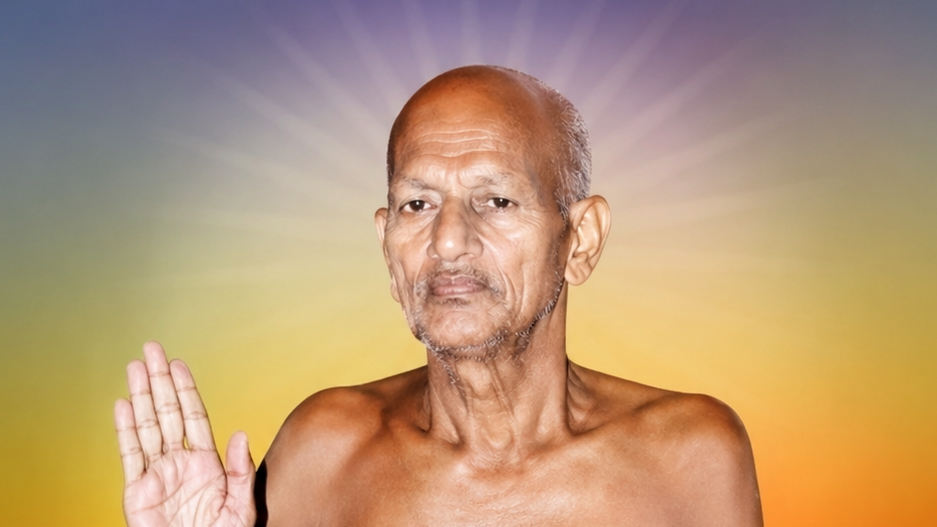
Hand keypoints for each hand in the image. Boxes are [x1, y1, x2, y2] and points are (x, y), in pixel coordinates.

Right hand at [114, 342, 255, 526]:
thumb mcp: (240, 506)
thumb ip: (240, 471)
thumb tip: (240, 434)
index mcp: (207, 463)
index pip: (194, 416)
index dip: (186, 389)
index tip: (178, 364)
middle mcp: (180, 462)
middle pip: (168, 412)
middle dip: (160, 379)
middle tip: (152, 349)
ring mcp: (157, 474)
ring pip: (147, 425)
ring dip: (141, 395)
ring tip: (135, 366)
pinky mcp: (137, 491)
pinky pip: (130, 454)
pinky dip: (125, 429)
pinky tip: (123, 404)